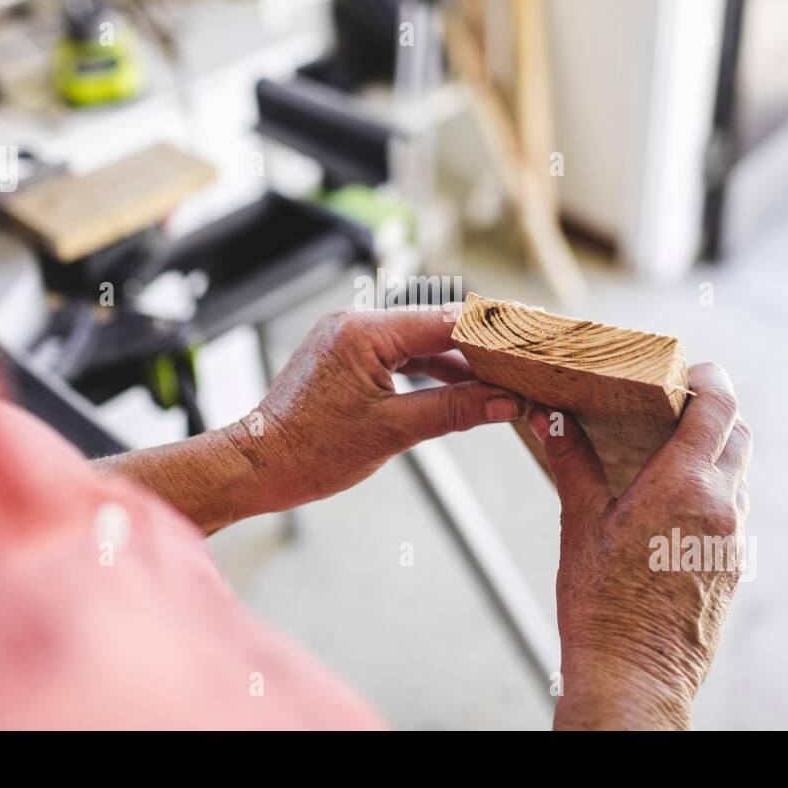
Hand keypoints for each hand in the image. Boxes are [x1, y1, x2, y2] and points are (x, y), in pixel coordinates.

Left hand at [100, 306, 525, 533]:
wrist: (257, 466)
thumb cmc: (311, 452)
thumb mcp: (393, 433)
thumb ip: (454, 410)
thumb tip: (506, 403)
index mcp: (363, 333)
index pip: (444, 321)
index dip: (491, 331)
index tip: (530, 340)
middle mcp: (354, 323)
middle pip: (434, 325)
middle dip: (479, 345)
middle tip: (524, 360)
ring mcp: (347, 337)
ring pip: (418, 340)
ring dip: (457, 359)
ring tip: (502, 377)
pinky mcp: (345, 354)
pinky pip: (398, 353)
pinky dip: (429, 369)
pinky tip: (462, 385)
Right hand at [530, 363, 751, 729]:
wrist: (635, 677)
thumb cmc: (602, 605)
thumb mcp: (580, 524)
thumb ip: (572, 462)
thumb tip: (549, 417)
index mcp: (685, 485)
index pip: (720, 406)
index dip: (710, 377)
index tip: (688, 369)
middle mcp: (722, 506)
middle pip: (739, 434)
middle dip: (713, 412)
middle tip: (672, 406)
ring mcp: (733, 538)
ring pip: (739, 473)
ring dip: (714, 452)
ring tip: (667, 453)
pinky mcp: (733, 566)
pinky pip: (733, 509)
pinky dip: (713, 489)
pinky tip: (672, 502)